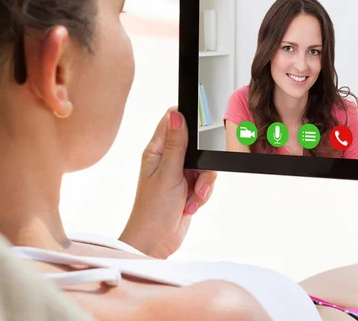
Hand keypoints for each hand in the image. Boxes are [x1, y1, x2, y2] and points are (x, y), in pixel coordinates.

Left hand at [120, 108, 216, 258]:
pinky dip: (202, 195)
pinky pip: (205, 183)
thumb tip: (176, 114)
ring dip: (203, 184)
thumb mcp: (168, 174)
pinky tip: (190, 205)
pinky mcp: (188, 189)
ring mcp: (179, 175)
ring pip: (204, 167)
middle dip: (202, 164)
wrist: (156, 242)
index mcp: (156, 151)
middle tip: (195, 177)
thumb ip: (175, 144)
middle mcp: (167, 161)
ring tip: (191, 197)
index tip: (200, 132)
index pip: (172, 122)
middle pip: (196, 147)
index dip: (187, 121)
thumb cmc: (153, 211)